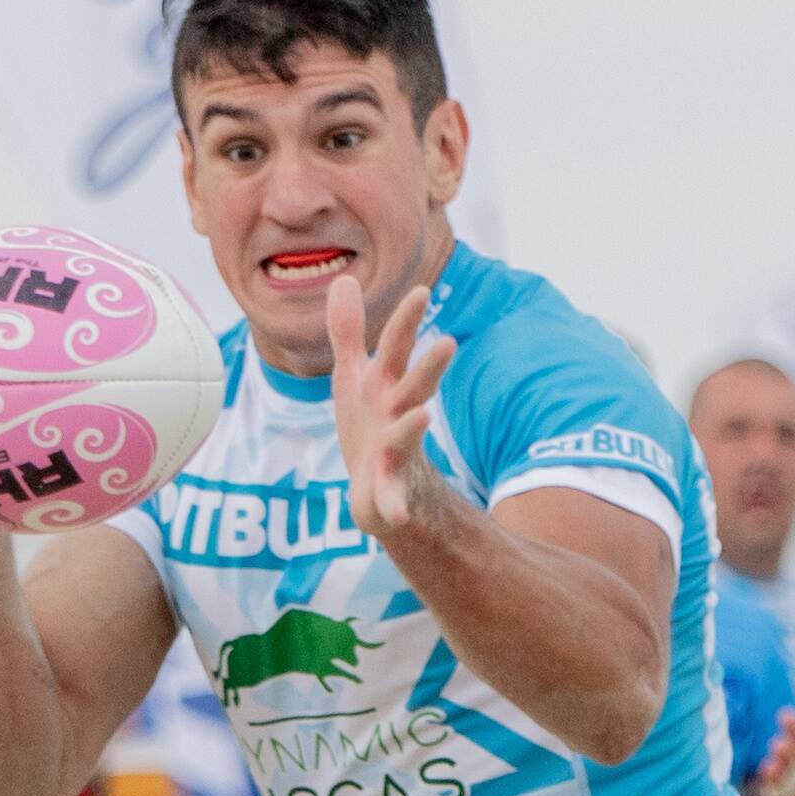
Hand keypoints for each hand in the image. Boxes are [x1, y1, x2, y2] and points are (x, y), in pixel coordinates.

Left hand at [322, 268, 460, 550]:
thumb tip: (344, 278)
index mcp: (385, 384)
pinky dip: (394, 506)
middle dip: (430, 367)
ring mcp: (395, 450)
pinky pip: (391, 497)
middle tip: (449, 343)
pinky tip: (396, 517)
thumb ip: (347, 329)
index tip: (423, 290)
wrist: (377, 488)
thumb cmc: (367, 424)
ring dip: (412, 427)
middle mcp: (396, 413)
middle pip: (414, 386)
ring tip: (423, 415)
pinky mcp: (386, 488)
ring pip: (406, 436)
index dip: (408, 320)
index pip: (397, 346)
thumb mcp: (353, 376)